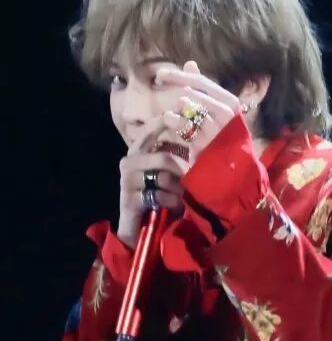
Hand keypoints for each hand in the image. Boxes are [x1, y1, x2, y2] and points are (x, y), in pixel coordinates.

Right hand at [117, 116, 187, 249]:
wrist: (139, 227)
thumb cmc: (158, 195)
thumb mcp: (167, 171)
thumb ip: (174, 153)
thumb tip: (195, 130)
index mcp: (137, 151)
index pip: (150, 130)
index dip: (165, 122)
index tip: (182, 113)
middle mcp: (129, 161)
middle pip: (164, 158)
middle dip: (183, 170)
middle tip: (194, 179)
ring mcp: (127, 179)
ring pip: (163, 177)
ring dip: (178, 190)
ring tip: (182, 197)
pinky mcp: (128, 198)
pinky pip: (159, 195)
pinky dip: (171, 202)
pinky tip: (174, 207)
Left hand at [154, 60, 240, 169]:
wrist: (233, 168)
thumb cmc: (224, 134)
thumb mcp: (218, 109)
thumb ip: (203, 87)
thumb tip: (190, 63)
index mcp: (230, 101)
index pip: (200, 83)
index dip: (178, 76)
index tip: (160, 75)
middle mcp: (225, 113)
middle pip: (190, 96)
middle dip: (176, 100)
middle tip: (169, 104)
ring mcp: (215, 130)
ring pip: (185, 112)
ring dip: (173, 115)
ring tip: (172, 119)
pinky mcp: (204, 146)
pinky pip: (182, 130)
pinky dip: (174, 126)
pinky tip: (172, 128)